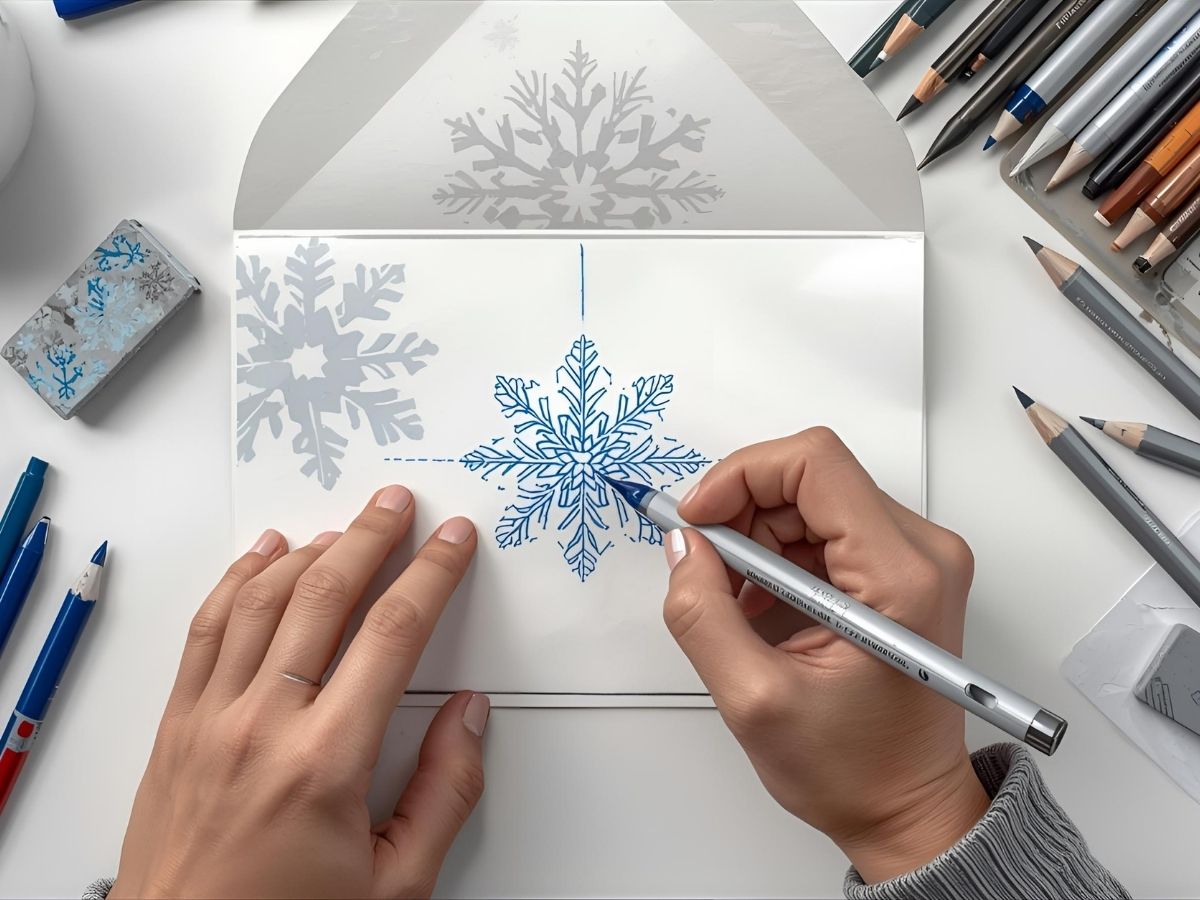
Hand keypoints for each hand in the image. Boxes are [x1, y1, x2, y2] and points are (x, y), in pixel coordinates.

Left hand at [111, 486, 487, 898]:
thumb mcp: (396, 885)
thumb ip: (443, 793)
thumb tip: (469, 715)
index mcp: (325, 764)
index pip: (392, 636)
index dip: (431, 575)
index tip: (453, 542)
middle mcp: (261, 728)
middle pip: (324, 598)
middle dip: (370, 538)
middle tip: (398, 504)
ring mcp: (210, 721)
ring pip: (261, 601)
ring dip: (309, 549)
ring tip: (344, 523)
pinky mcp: (175, 728)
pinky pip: (206, 630)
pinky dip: (237, 580)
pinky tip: (262, 555)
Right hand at [663, 429, 990, 883]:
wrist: (910, 809)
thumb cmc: (856, 771)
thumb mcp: (754, 700)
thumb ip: (703, 614)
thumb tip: (683, 546)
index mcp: (899, 577)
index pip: (814, 464)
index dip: (740, 477)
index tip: (698, 520)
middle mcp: (923, 554)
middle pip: (811, 477)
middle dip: (742, 513)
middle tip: (708, 572)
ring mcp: (917, 559)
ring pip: (812, 498)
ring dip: (758, 538)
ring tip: (738, 603)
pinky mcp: (903, 570)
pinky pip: (826, 526)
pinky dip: (780, 553)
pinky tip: (764, 605)